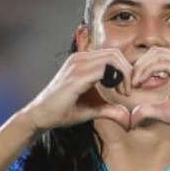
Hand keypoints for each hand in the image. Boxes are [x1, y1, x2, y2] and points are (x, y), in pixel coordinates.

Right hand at [19, 48, 134, 132]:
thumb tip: (126, 115)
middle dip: (128, 71)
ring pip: (112, 58)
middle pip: (115, 53)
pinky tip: (118, 94)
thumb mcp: (92, 108)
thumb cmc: (63, 111)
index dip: (125, 70)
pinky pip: (105, 69)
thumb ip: (109, 108)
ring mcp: (77, 64)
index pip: (112, 55)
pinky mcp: (76, 76)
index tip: (126, 90)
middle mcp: (79, 58)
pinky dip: (118, 79)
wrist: (41, 116)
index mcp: (82, 60)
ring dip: (125, 75)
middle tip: (128, 91)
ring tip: (124, 93)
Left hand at [127, 47, 169, 138]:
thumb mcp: (166, 112)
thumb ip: (149, 110)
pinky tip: (140, 83)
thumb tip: (132, 115)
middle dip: (138, 64)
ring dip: (141, 67)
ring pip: (158, 55)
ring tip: (133, 83)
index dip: (140, 67)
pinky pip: (165, 63)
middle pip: (155, 52)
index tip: (130, 84)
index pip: (156, 57)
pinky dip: (149, 71)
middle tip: (128, 82)